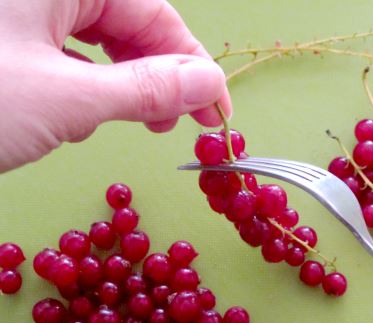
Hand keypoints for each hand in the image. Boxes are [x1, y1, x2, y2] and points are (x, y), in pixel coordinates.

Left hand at [0, 0, 231, 172]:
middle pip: (125, 27)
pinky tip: (75, 119)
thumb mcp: (68, 98)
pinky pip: (61, 59)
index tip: (216, 110)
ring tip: (126, 124)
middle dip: (155, 77)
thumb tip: (210, 83)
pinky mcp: (6, 48)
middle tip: (174, 124)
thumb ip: (145, 88)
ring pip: (94, 45)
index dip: (193, 63)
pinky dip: (81, 91)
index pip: (154, 13)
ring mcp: (18, 18)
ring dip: (119, 88)